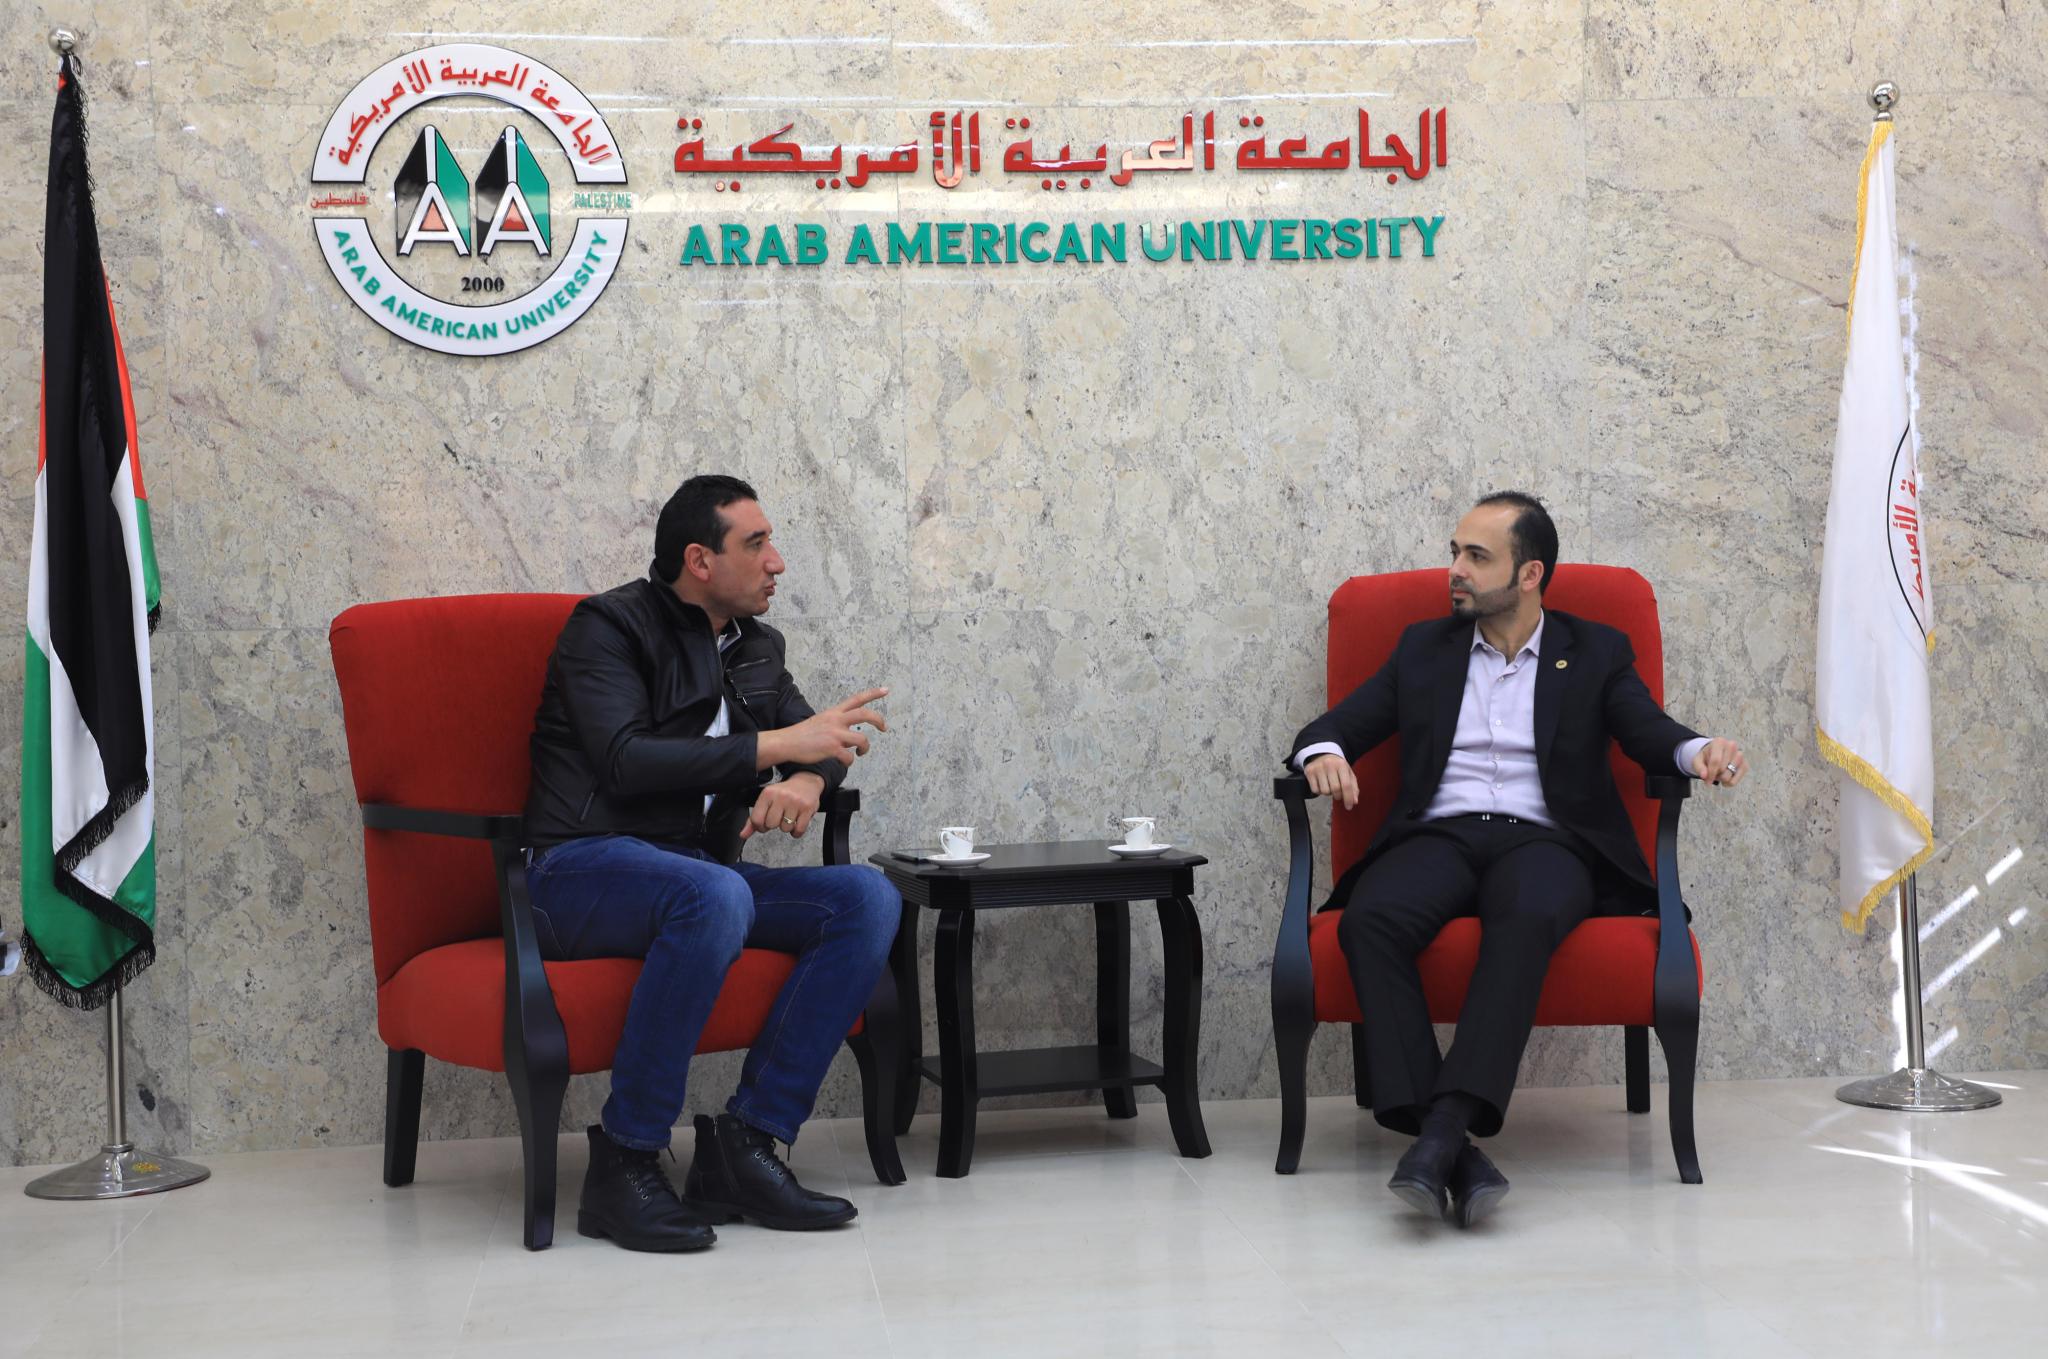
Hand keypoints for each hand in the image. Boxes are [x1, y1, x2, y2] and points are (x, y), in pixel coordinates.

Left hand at [741, 772, 824, 841]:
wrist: (806, 782)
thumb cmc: (784, 793)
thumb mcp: (766, 801)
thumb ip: (753, 819)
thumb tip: (743, 835)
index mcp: (768, 794)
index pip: (756, 819)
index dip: (759, 826)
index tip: (764, 823)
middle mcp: (781, 796)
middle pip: (771, 825)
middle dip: (774, 825)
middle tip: (778, 817)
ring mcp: (795, 802)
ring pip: (785, 828)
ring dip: (787, 827)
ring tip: (789, 817)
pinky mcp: (807, 808)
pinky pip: (799, 830)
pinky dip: (796, 832)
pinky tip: (796, 823)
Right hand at [767, 687, 888, 766]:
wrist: (787, 742)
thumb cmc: (802, 734)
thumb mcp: (820, 721)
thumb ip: (836, 723)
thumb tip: (848, 734)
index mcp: (834, 712)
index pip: (856, 699)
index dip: (873, 694)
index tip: (886, 690)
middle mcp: (836, 720)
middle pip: (864, 714)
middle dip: (878, 720)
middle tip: (884, 727)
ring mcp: (835, 734)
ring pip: (862, 739)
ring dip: (865, 748)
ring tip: (861, 752)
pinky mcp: (832, 748)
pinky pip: (849, 757)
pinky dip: (850, 761)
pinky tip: (845, 761)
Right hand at [1303, 753, 1359, 809]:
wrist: (1321, 755)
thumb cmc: (1337, 766)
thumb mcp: (1348, 773)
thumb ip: (1353, 787)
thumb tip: (1354, 801)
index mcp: (1341, 764)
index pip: (1346, 785)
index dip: (1348, 798)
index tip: (1349, 807)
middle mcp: (1329, 765)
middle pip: (1335, 789)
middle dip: (1338, 796)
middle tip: (1338, 794)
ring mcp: (1318, 768)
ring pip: (1325, 791)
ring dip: (1329, 793)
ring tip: (1329, 785)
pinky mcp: (1309, 772)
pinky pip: (1315, 790)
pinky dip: (1320, 791)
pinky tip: (1322, 784)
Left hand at [1692, 738, 1746, 788]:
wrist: (1715, 754)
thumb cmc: (1706, 756)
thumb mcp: (1698, 760)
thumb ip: (1699, 767)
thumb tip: (1704, 776)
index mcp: (1719, 742)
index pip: (1716, 760)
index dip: (1711, 773)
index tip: (1707, 780)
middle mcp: (1732, 746)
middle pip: (1722, 769)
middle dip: (1715, 775)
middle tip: (1712, 773)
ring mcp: (1740, 755)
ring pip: (1729, 774)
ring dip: (1722, 778)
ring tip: (1718, 773)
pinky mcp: (1745, 764)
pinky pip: (1737, 779)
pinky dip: (1729, 783)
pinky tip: (1725, 779)